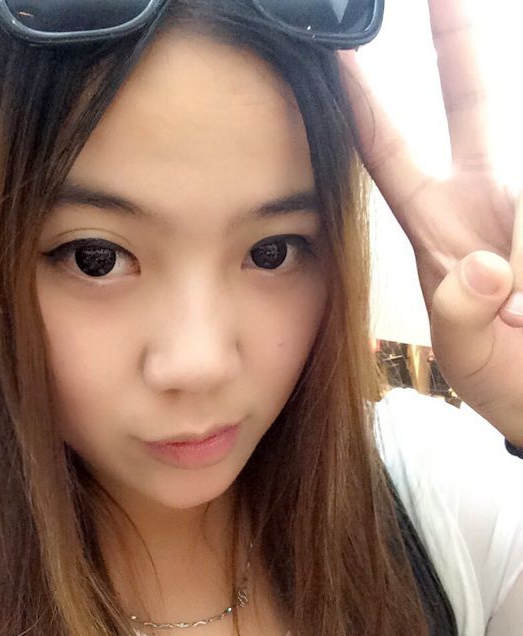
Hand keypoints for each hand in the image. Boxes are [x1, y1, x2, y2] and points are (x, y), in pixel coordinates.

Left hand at [339, 0, 522, 446]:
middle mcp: (488, 203)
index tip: (336, 56)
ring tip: (499, 231)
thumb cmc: (515, 388)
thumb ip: (466, 320)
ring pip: (520, 154)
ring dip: (513, 182)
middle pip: (475, 104)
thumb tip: (485, 270)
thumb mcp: (476, 362)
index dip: (363, 106)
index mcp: (441, 231)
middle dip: (460, 43)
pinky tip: (520, 262)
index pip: (390, 156)